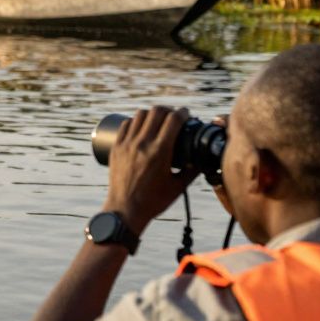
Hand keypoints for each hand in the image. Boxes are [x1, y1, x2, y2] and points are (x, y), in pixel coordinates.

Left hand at [102, 106, 198, 232]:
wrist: (125, 210)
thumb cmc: (153, 201)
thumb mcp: (178, 186)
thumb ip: (192, 171)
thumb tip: (203, 159)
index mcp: (160, 151)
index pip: (173, 120)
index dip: (183, 113)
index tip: (187, 113)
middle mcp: (142, 144)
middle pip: (156, 112)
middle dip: (168, 110)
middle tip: (174, 116)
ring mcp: (127, 144)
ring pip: (139, 115)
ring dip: (151, 114)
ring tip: (158, 120)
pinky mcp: (116, 148)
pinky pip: (125, 125)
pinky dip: (135, 121)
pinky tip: (140, 126)